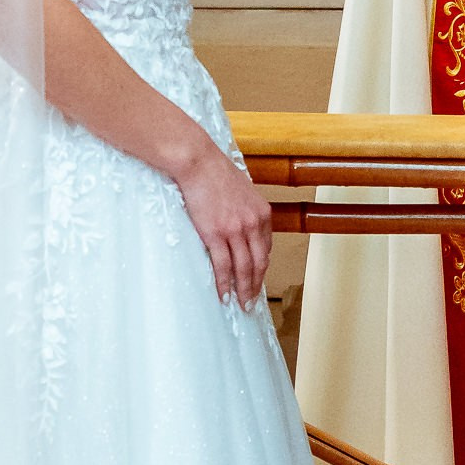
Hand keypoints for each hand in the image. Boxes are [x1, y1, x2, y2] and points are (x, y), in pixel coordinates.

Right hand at [175, 139, 272, 306]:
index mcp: (263, 213)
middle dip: (256, 285)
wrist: (198, 162)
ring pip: (243, 268)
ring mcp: (235, 230)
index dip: (262, 268)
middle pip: (258, 263)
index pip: (266, 248)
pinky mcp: (215, 234)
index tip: (257, 279)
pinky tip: (224, 294)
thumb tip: (243, 226)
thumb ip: (247, 211)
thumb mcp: (243, 191)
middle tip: (251, 301)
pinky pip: (223, 265)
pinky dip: (224, 283)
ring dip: (243, 289)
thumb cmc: (216, 173)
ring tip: (241, 303)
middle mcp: (253, 223)